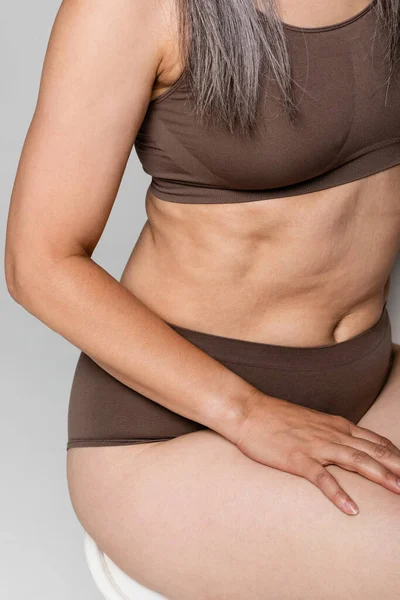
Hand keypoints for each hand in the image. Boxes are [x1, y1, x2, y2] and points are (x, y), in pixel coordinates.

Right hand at [236, 391, 399, 514]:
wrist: (248, 411)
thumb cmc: (277, 417)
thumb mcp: (313, 421)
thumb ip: (332, 433)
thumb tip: (348, 446)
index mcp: (337, 425)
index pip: (376, 441)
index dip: (397, 456)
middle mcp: (332, 433)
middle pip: (374, 451)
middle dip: (399, 466)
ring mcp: (315, 445)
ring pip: (356, 460)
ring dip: (381, 476)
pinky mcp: (297, 457)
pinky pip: (321, 478)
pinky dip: (338, 493)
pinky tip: (351, 509)